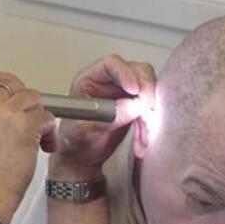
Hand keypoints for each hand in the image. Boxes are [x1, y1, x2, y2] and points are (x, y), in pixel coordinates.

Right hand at [0, 72, 56, 223]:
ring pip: (32, 99)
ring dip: (38, 117)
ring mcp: (4, 112)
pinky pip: (46, 117)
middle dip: (25, 103)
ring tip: (37, 138)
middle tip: (29, 120)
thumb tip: (3, 111)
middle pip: (13, 86)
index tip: (16, 100)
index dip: (8, 89)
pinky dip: (48, 131)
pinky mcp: (25, 125)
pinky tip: (43, 145)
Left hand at [52, 55, 155, 177]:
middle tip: (147, 108)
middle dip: (146, 89)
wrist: (81, 158)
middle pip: (136, 71)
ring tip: (144, 133)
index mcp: (89, 80)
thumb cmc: (75, 142)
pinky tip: (142, 140)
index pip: (111, 64)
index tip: (134, 90)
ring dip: (150, 111)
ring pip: (148, 89)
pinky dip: (149, 123)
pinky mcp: (134, 106)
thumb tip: (133, 106)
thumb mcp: (85, 130)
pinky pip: (149, 108)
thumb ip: (108, 117)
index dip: (126, 73)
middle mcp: (108, 82)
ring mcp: (123, 92)